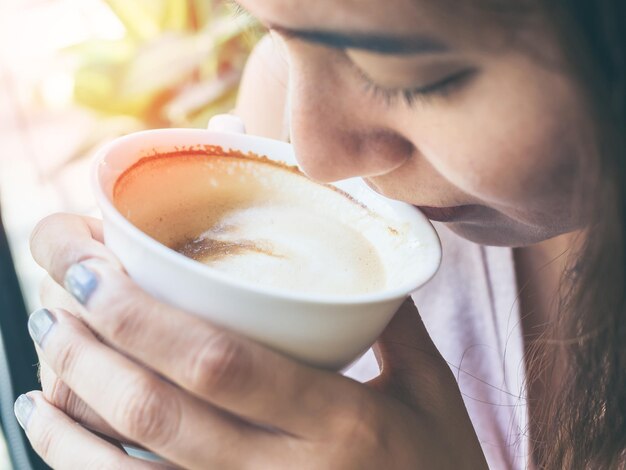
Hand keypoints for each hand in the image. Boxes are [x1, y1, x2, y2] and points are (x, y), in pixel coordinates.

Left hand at [17, 212, 486, 468]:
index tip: (95, 267)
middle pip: (161, 410)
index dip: (145, 317)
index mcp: (340, 421)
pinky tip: (52, 428)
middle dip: (92, 348)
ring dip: (72, 410)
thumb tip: (360, 247)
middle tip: (57, 295)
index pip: (223, 362)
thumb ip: (391, 319)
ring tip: (45, 352)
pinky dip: (81, 465)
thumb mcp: (431, 390)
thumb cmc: (443, 465)